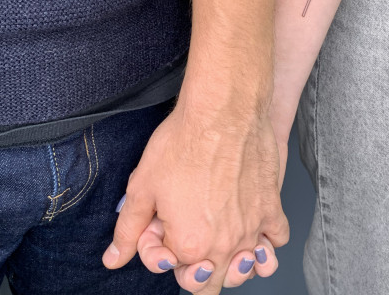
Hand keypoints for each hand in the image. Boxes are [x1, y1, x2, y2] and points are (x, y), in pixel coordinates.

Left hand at [102, 102, 288, 294]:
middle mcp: (224, 245)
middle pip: (211, 282)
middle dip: (194, 266)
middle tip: (187, 231)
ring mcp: (252, 228)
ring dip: (232, 263)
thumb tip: (113, 259)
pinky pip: (275, 241)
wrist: (223, 111)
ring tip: (222, 241)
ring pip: (245, 269)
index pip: (172, 270)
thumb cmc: (183, 142)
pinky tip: (251, 224)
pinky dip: (265, 240)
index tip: (158, 223)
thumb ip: (128, 230)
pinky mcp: (272, 208)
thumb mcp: (143, 186)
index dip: (159, 249)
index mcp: (189, 245)